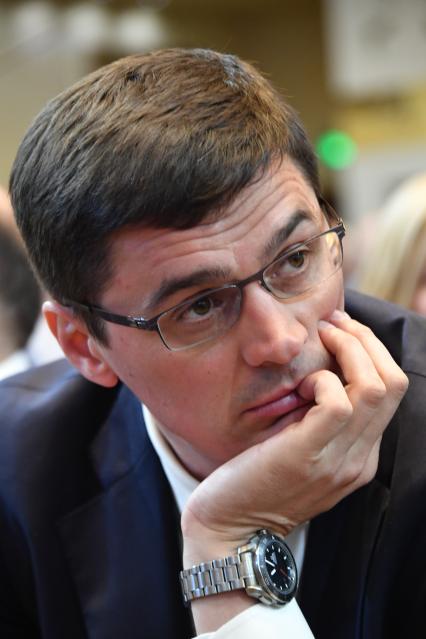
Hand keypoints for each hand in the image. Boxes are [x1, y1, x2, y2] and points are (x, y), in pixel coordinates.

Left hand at [181, 310, 407, 560]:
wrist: (230, 531)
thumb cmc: (256, 482)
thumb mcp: (300, 449)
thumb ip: (319, 420)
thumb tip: (321, 368)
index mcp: (361, 456)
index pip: (391, 391)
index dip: (370, 351)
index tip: (340, 330)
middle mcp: (360, 459)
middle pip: (393, 383)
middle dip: (365, 340)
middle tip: (334, 322)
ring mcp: (339, 460)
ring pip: (374, 386)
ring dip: (349, 349)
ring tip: (321, 337)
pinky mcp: (309, 455)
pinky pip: (337, 401)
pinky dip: (322, 379)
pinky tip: (300, 384)